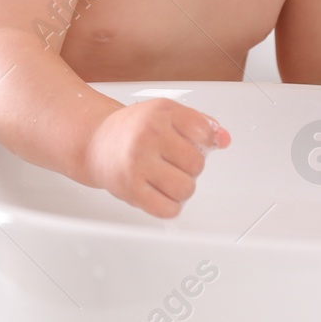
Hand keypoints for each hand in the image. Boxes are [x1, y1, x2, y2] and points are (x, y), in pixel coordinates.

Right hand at [85, 99, 230, 217]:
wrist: (96, 142)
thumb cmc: (135, 129)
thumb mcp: (167, 114)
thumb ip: (201, 124)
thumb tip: (224, 139)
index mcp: (161, 112)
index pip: (203, 132)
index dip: (203, 142)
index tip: (193, 142)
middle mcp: (149, 135)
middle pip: (196, 164)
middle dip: (191, 167)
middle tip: (174, 162)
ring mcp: (138, 162)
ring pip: (185, 189)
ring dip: (181, 188)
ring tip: (167, 178)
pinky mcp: (130, 188)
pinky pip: (168, 209)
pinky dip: (170, 206)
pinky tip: (161, 193)